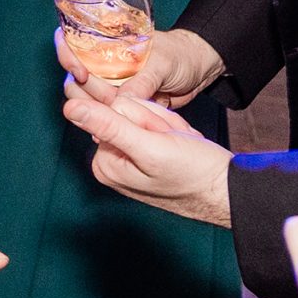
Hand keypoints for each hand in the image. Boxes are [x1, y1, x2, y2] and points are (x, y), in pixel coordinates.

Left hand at [58, 86, 233, 225]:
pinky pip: (155, 123)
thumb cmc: (194, 172)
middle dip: (154, 120)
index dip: (143, 116)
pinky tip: (181, 145)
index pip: (114, 110)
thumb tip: (69, 107)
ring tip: (179, 145)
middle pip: (126, 111)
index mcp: (104, 163)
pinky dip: (172, 129)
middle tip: (173, 143)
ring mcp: (128, 158)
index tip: (160, 138)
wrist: (228, 190)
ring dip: (166, 124)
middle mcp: (111, 162)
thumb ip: (108, 125)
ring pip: (143, 114)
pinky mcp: (146, 154)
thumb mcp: (150, 146)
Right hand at [62, 23, 223, 108]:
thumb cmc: (179, 55)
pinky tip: (118, 130)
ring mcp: (113, 87)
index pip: (73, 47)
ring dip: (99, 111)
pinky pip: (109, 117)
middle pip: (75, 81)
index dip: (69, 59)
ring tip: (117, 116)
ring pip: (89, 103)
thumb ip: (141, 83)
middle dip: (85, 93)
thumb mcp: (161, 64)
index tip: (81, 74)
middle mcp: (104, 67)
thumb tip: (119, 103)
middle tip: (109, 99)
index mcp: (107, 47)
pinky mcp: (123, 106)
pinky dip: (111, 124)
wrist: (198, 70)